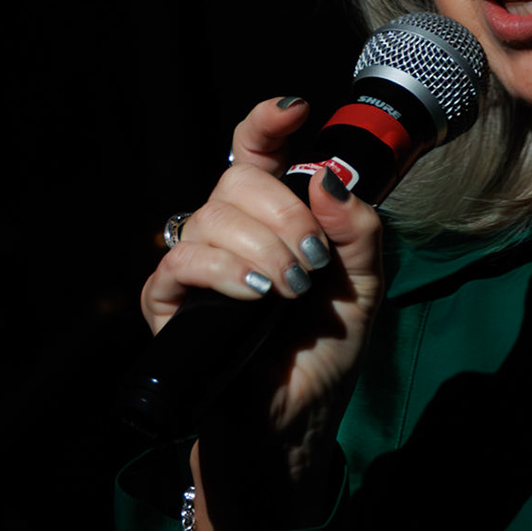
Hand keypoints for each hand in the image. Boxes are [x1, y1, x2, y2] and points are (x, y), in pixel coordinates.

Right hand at [141, 97, 382, 530]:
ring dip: (263, 249)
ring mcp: (195, 265)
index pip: (255, 153)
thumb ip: (359, 232)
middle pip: (236, 181)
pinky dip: (224, 271)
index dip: (266, 124)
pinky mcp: (167, 303)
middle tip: (312, 261)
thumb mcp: (365, 287)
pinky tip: (255, 295)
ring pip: (211, 218)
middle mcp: (229, 232)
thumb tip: (328, 178)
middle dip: (284, 214)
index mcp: (273, 218)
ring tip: (291, 290)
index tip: (295, 111)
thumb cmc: (325, 352)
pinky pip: (182, 261)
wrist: (296, 419)